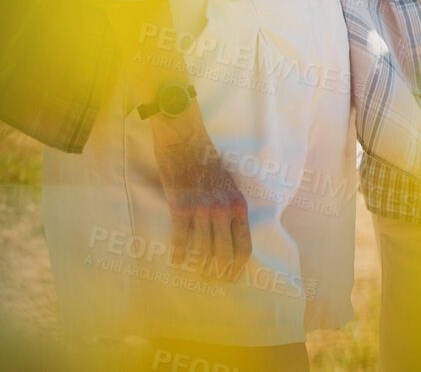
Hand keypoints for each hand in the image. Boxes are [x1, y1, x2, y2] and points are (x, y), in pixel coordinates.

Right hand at [147, 110, 251, 279]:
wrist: (186, 140)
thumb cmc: (208, 160)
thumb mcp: (229, 182)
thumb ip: (231, 204)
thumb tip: (231, 229)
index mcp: (237, 204)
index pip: (244, 244)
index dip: (239, 265)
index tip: (232, 277)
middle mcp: (223, 209)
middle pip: (224, 252)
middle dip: (218, 271)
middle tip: (211, 281)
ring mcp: (202, 208)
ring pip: (202, 248)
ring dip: (198, 265)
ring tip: (194, 273)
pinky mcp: (181, 205)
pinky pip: (180, 237)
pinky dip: (178, 251)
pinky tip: (176, 261)